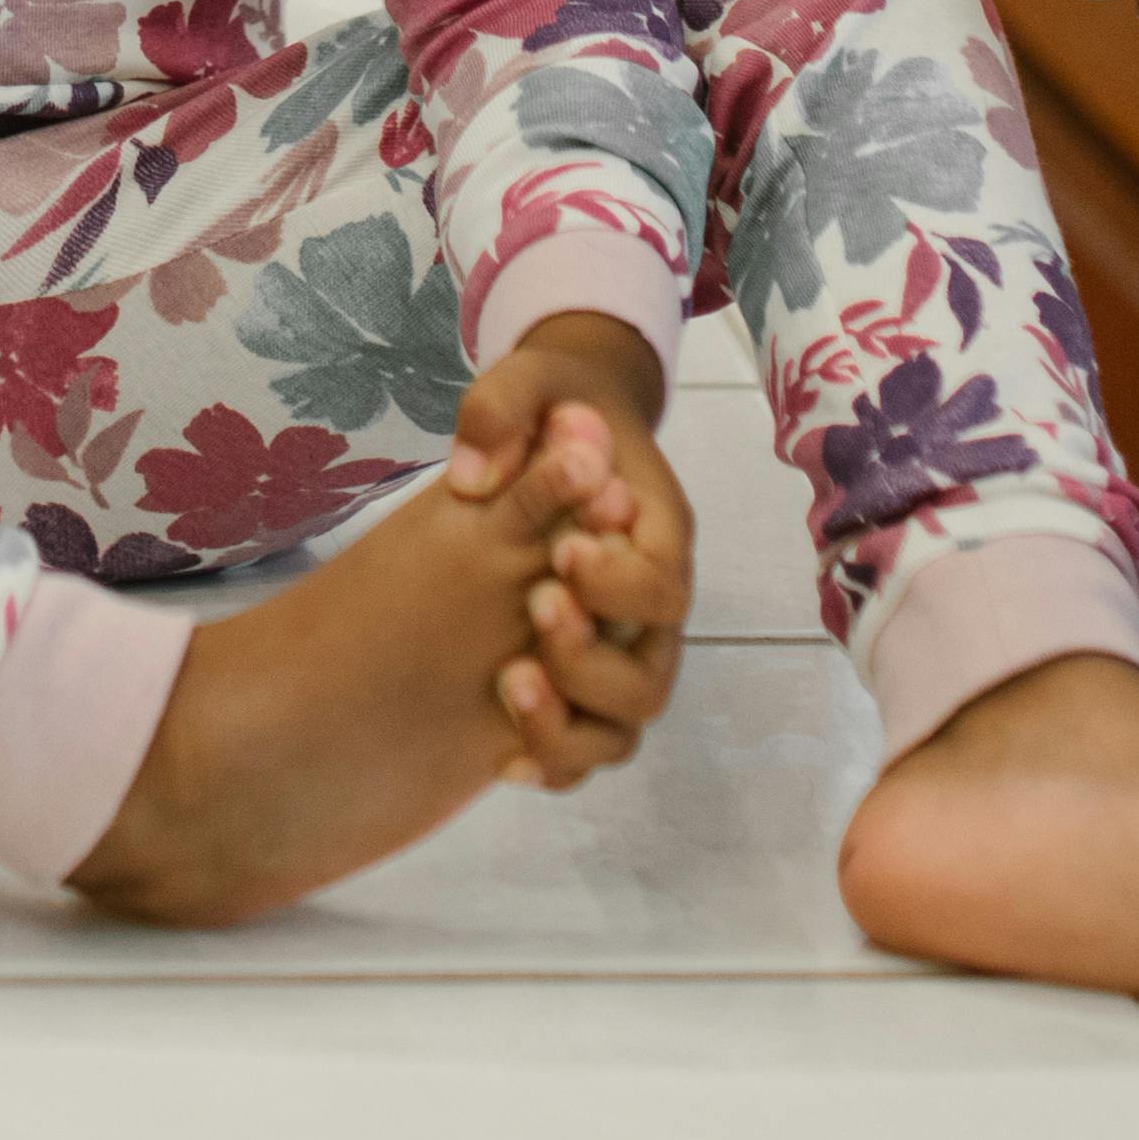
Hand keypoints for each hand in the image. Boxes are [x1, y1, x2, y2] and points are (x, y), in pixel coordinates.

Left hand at [445, 314, 690, 784]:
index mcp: (656, 529)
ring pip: (624, 720)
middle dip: (589, 652)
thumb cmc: (551, 406)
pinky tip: (502, 757)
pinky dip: (554, 759)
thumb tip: (476, 473)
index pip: (662, 580)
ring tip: (508, 680)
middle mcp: (651, 601)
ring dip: (570, 716)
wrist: (561, 429)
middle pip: (650, 668)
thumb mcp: (524, 379)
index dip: (617, 582)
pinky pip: (589, 746)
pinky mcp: (585, 682)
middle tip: (535, 604)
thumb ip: (501, 410)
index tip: (561, 551)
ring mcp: (623, 649)